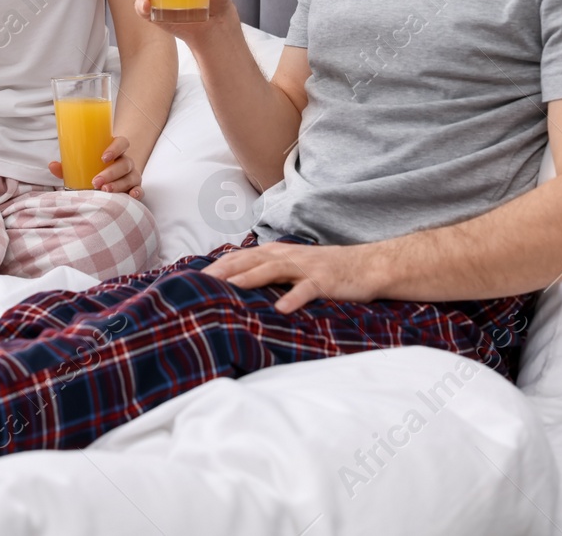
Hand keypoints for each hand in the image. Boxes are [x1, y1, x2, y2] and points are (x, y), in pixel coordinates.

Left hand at [47, 135, 142, 197]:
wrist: (112, 174)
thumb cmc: (94, 167)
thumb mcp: (83, 164)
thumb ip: (68, 166)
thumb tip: (52, 165)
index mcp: (115, 150)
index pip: (121, 143)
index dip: (114, 148)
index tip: (103, 157)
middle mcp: (126, 161)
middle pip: (124, 164)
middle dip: (110, 173)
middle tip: (96, 182)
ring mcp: (132, 174)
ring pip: (131, 177)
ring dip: (119, 185)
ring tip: (106, 191)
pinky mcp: (135, 187)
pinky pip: (140, 189)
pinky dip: (138, 192)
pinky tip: (132, 196)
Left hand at [202, 241, 381, 312]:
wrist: (366, 266)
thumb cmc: (325, 270)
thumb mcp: (293, 267)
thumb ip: (268, 272)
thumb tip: (239, 285)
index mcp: (276, 253)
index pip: (240, 256)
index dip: (218, 265)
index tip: (194, 277)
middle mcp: (287, 256)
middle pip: (249, 260)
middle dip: (224, 270)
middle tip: (200, 283)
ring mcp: (305, 268)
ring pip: (272, 270)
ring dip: (250, 279)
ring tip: (229, 289)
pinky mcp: (324, 281)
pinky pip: (306, 289)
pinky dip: (293, 298)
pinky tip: (281, 309)